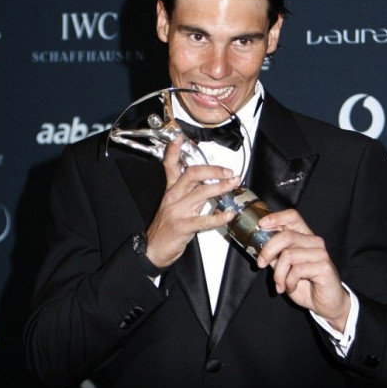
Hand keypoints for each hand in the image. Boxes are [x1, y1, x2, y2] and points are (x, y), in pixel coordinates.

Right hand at [146, 137, 238, 267]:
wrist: (152, 249)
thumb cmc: (166, 227)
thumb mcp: (172, 205)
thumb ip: (187, 192)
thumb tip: (209, 184)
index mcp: (170, 191)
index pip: (170, 167)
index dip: (174, 152)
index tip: (180, 138)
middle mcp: (173, 197)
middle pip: (192, 175)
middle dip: (213, 170)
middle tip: (229, 171)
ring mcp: (177, 211)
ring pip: (201, 193)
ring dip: (220, 187)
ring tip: (233, 184)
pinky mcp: (183, 226)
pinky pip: (203, 219)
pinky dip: (218, 217)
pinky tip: (228, 214)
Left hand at [256, 210, 350, 331]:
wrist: (326, 304)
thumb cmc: (305, 284)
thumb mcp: (285, 268)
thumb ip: (275, 255)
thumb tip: (258, 245)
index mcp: (304, 237)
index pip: (292, 216)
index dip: (276, 217)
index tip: (260, 225)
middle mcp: (314, 241)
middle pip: (286, 235)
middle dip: (268, 251)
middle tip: (260, 264)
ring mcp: (320, 253)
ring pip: (288, 255)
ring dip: (279, 273)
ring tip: (280, 284)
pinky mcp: (324, 266)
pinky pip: (297, 270)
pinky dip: (288, 282)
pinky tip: (291, 288)